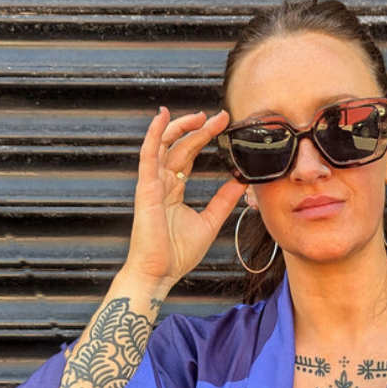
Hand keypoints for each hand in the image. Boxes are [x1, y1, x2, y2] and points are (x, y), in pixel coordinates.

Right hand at [123, 107, 244, 289]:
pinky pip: (148, 155)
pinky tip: (162, 117)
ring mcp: (153, 183)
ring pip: (165, 145)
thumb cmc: (176, 254)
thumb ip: (223, 200)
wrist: (160, 272)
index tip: (223, 126)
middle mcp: (162, 182)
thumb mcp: (209, 221)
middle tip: (220, 117)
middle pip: (180, 146)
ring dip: (181, 126)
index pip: (189, 155)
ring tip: (200, 115)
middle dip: (199, 129)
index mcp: (174, 189)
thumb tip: (240, 182)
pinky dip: (154, 134)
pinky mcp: (146, 188)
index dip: (204, 138)